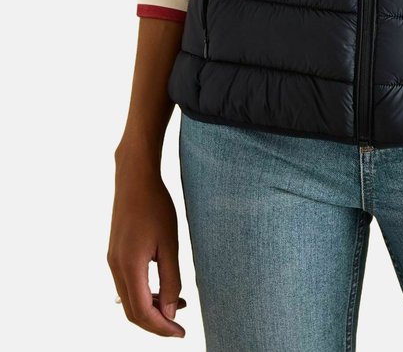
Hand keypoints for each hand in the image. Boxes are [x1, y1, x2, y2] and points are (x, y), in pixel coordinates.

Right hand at [107, 155, 186, 337]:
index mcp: (129, 266)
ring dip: (151, 308)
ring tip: (178, 304)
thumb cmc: (156, 206)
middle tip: (179, 326)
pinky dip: (144, 294)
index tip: (180, 333)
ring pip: (129, 300)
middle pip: (132, 312)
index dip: (161, 327)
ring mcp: (113, 261)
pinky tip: (162, 288)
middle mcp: (116, 267)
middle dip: (155, 323)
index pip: (142, 312)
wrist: (134, 178)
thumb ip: (171, 279)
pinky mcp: (115, 254)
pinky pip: (127, 285)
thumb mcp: (170, 243)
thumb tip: (170, 312)